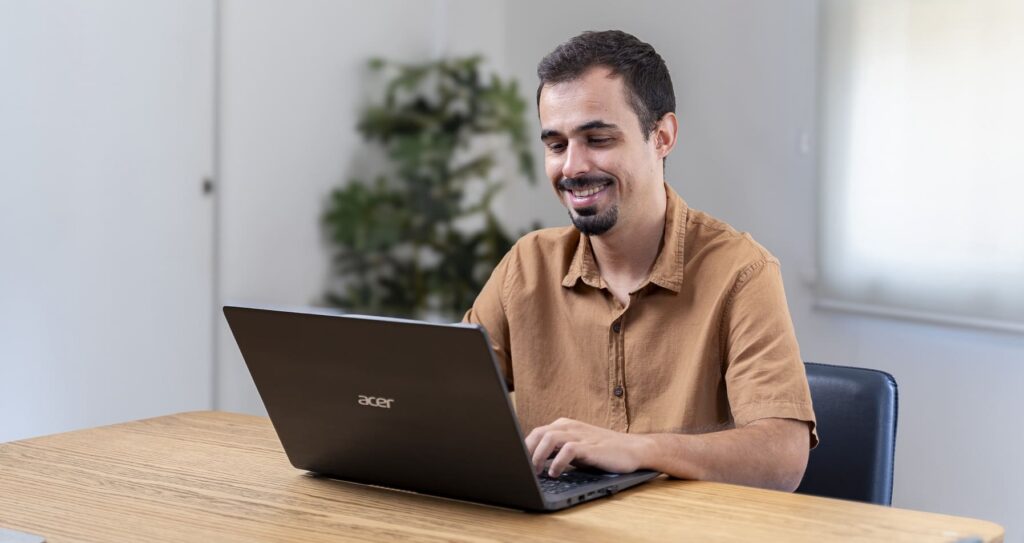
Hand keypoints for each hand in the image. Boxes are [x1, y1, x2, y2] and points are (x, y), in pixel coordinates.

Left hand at [524, 417, 651, 477]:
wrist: (633, 449)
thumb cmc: (603, 451)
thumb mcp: (576, 449)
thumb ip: (556, 451)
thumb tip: (533, 463)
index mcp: (564, 426)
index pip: (536, 433)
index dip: (524, 448)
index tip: (517, 463)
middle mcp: (570, 427)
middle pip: (538, 433)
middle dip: (527, 451)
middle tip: (523, 469)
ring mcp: (580, 435)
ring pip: (549, 437)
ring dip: (538, 455)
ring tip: (535, 472)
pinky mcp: (590, 446)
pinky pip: (568, 449)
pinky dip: (557, 461)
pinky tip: (554, 472)